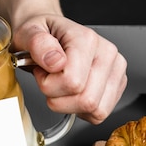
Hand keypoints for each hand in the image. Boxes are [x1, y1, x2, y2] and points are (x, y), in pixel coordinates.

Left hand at [12, 14, 126, 123]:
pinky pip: (100, 113)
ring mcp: (115, 70)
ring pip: (96, 110)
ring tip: (61, 87)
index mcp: (87, 39)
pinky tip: (72, 94)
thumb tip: (55, 61)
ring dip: (71, 106)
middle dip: (59, 98)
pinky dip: (82, 111)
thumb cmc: (41, 34)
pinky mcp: (117, 84)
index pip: (72, 82)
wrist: (48, 34)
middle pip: (86, 99)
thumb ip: (37, 44)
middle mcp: (107, 53)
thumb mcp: (27, 32)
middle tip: (50, 80)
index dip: (48, 84)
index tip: (42, 71)